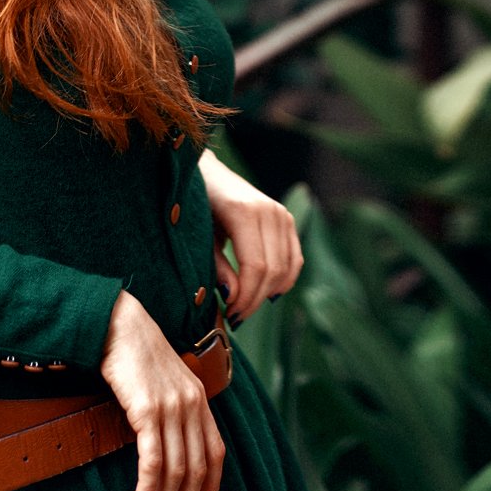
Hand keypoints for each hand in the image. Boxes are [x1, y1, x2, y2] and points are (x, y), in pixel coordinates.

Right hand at [99, 291, 224, 490]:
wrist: (118, 323)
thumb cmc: (136, 354)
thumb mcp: (165, 383)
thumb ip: (175, 411)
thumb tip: (169, 448)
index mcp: (200, 400)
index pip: (215, 455)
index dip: (209, 489)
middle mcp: (193, 405)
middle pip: (197, 469)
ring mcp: (172, 406)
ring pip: (177, 470)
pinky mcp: (148, 408)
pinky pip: (153, 458)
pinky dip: (149, 486)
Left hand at [199, 148, 303, 322]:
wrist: (207, 173)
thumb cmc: (196, 205)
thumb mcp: (199, 236)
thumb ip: (217, 267)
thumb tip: (234, 298)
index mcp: (244, 212)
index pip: (256, 266)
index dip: (246, 297)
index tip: (230, 315)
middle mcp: (269, 211)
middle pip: (274, 270)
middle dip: (255, 300)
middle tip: (235, 317)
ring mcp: (282, 214)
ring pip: (287, 267)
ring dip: (269, 293)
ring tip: (245, 307)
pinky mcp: (287, 219)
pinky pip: (295, 258)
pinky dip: (284, 280)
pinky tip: (265, 293)